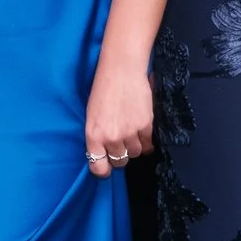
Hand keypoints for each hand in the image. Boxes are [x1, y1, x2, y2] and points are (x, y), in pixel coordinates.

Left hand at [83, 56, 153, 179]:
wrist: (122, 70)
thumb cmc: (103, 90)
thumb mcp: (92, 116)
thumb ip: (97, 137)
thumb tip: (105, 154)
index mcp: (93, 136)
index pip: (99, 168)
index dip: (104, 170)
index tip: (106, 167)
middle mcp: (111, 138)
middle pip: (120, 162)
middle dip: (120, 155)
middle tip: (120, 142)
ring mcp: (129, 133)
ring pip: (135, 153)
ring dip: (134, 146)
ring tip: (131, 131)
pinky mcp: (146, 126)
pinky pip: (148, 145)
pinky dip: (146, 140)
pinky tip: (141, 129)